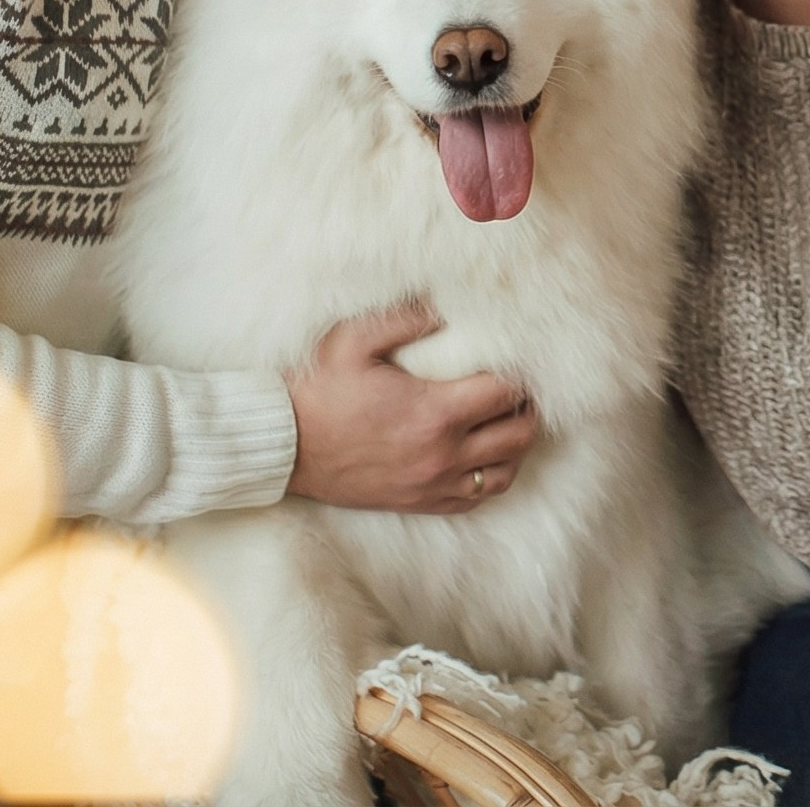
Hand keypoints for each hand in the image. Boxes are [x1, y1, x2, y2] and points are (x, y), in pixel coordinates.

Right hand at [284, 303, 536, 512]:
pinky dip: (491, 475)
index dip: (519, 372)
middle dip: (526, 407)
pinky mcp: (421, 503)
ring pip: (506, 470)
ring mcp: (433, 484)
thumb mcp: (354, 339)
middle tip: (518, 386)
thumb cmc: (316, 390)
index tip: (516, 357)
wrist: (282, 447)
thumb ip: (408, 317)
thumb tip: (448, 307)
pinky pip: (477, 497)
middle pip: (519, 434)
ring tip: (505, 418)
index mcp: (434, 412)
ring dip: (515, 444)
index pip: (506, 392)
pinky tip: (483, 452)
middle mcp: (442, 455)